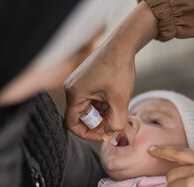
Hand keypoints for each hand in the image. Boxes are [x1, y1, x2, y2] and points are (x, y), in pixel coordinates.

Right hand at [64, 1, 157, 139]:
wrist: (122, 45)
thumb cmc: (118, 68)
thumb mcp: (119, 99)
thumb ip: (116, 122)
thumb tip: (112, 134)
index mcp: (75, 94)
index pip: (72, 124)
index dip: (86, 134)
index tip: (102, 135)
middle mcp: (72, 89)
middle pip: (80, 116)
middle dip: (97, 122)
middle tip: (113, 121)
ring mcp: (77, 83)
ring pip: (86, 108)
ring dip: (101, 113)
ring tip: (116, 108)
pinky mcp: (85, 80)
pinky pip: (89, 99)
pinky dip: (101, 104)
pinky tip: (114, 100)